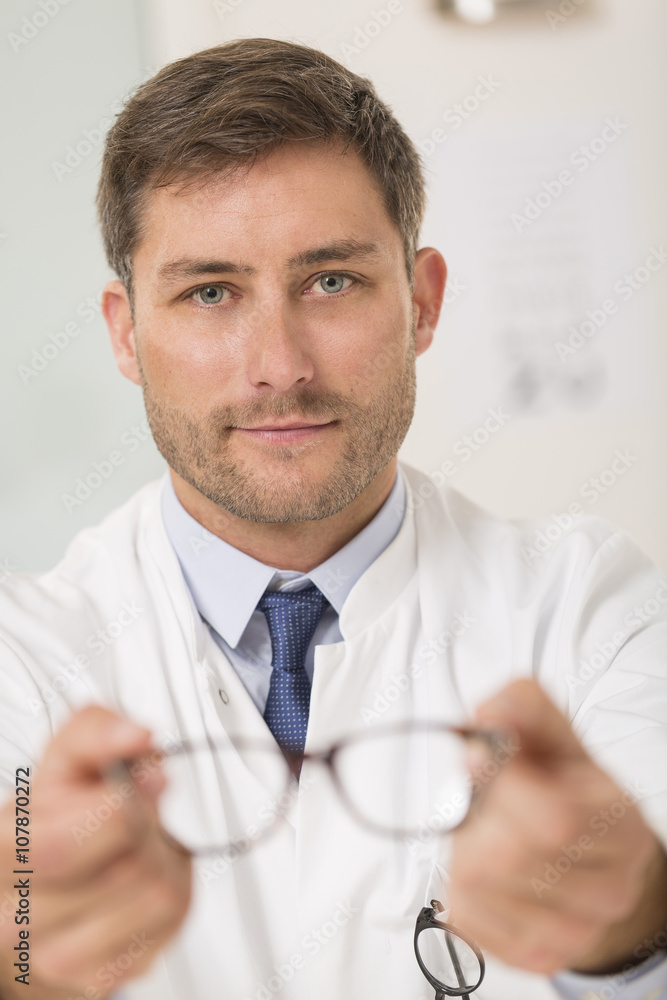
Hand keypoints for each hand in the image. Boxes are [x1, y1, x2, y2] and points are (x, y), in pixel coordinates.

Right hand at [0, 706, 191, 998]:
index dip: (115, 810)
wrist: (65, 868)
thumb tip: (136, 737)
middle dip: (146, 829)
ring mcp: (52, 956)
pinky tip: (140, 885)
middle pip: (121, 871)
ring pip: (153, 897)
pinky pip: (166, 928)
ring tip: (138, 849)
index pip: (57, 847)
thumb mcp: (74, 752)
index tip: (136, 783)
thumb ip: (101, 731)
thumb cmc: (68, 806)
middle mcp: (10, 915)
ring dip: (164, 860)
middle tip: (137, 814)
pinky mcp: (96, 978)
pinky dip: (169, 897)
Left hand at [450, 679, 666, 974]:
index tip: (481, 755)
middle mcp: (610, 887)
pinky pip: (465, 917)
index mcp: (622, 825)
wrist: (586, 856)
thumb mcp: (550, 732)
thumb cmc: (563, 786)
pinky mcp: (535, 956)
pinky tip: (484, 867)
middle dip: (479, 815)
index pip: (556, 818)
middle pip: (509, 855)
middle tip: (485, 798)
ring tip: (489, 831)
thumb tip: (491, 716)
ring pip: (479, 886)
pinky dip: (458, 883)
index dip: (502, 782)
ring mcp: (575, 930)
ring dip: (465, 848)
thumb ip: (521, 706)